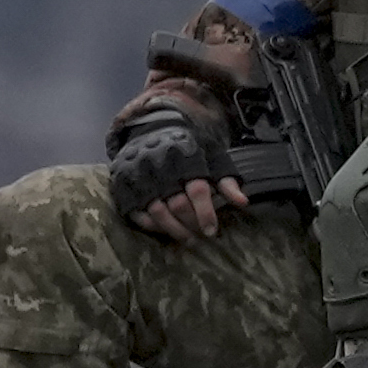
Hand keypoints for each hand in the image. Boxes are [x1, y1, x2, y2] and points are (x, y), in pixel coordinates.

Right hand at [106, 109, 242, 242]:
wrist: (153, 128)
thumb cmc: (190, 147)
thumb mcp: (213, 156)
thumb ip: (227, 180)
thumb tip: (243, 203)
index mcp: (185, 158)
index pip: (198, 191)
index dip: (206, 213)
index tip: (212, 231)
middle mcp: (160, 167)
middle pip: (178, 205)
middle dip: (192, 224)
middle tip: (202, 236)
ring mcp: (139, 176)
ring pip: (157, 211)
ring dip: (174, 230)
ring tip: (188, 239)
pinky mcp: (124, 184)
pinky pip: (136, 211)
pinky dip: (151, 225)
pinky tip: (164, 230)